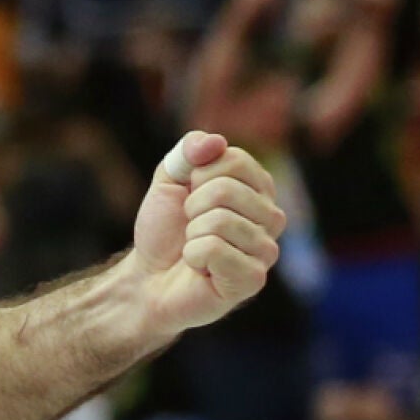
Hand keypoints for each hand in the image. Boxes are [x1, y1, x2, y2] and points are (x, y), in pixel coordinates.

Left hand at [128, 131, 286, 336]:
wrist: (149, 276)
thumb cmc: (165, 228)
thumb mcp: (168, 179)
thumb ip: (188, 152)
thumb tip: (215, 141)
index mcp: (257, 188)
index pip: (233, 159)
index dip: (197, 174)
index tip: (190, 193)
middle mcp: (271, 217)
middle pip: (226, 189)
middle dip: (192, 205)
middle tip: (190, 224)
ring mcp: (266, 250)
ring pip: (220, 221)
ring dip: (192, 233)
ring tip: (195, 246)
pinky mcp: (253, 279)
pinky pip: (214, 250)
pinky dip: (193, 256)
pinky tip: (200, 268)